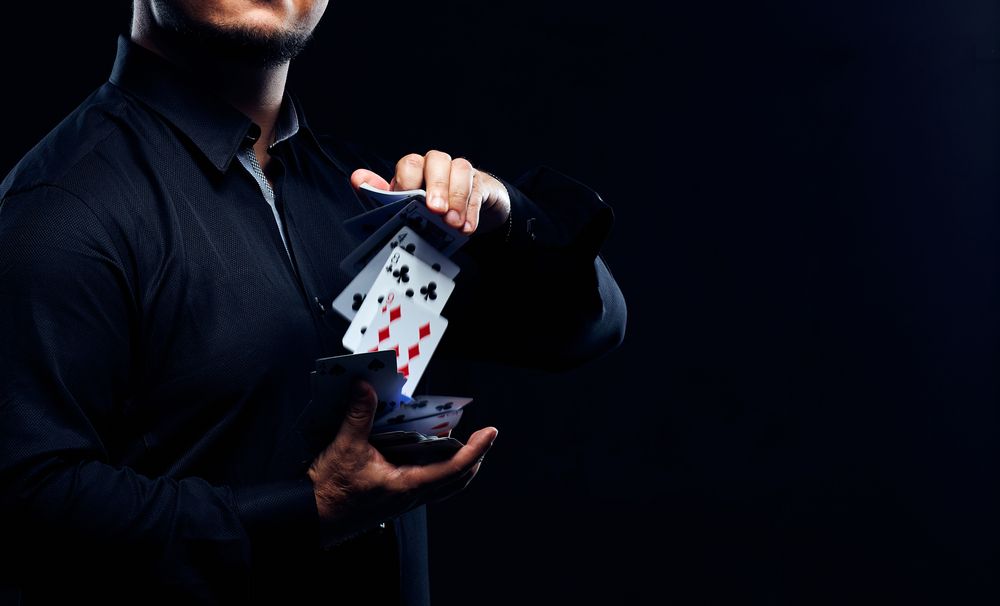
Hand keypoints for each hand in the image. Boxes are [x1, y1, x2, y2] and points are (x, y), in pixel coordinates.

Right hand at [307, 379, 496, 545]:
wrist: (311, 518)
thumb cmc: (330, 492)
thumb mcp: (345, 446)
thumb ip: (359, 414)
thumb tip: (365, 386)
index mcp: (407, 485)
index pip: (455, 468)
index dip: (477, 449)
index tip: (491, 432)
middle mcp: (411, 495)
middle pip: (457, 480)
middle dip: (474, 458)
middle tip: (482, 437)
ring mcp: (403, 499)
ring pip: (443, 484)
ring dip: (456, 464)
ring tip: (458, 440)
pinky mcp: (393, 498)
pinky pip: (425, 483)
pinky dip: (434, 466)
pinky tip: (422, 450)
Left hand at [350, 150, 510, 234]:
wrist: (466, 216)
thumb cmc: (430, 211)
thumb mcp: (404, 208)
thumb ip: (382, 196)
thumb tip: (358, 178)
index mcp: (415, 170)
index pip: (410, 164)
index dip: (408, 181)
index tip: (408, 201)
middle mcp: (437, 166)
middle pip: (437, 160)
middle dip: (436, 185)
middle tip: (435, 210)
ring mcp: (460, 173)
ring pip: (460, 169)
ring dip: (457, 197)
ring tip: (452, 223)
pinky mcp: (480, 185)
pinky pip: (478, 190)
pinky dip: (472, 210)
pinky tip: (467, 228)